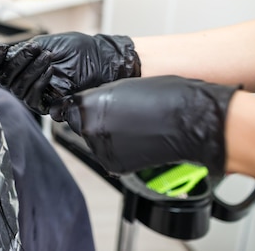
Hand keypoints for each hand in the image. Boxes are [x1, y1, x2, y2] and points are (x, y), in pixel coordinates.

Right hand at [0, 32, 140, 113]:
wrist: (100, 58)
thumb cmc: (77, 48)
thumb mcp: (45, 43)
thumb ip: (20, 50)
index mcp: (22, 67)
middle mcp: (26, 83)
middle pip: (4, 81)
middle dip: (16, 64)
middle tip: (33, 50)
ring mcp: (37, 95)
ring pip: (18, 90)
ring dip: (30, 71)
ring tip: (46, 57)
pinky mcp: (50, 105)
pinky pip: (34, 100)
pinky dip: (40, 84)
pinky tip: (51, 71)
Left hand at [53, 76, 236, 176]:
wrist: (187, 121)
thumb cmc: (162, 97)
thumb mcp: (121, 87)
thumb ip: (98, 98)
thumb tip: (86, 105)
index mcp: (87, 105)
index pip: (67, 108)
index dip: (77, 107)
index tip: (81, 107)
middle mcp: (89, 128)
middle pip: (82, 125)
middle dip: (95, 122)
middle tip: (120, 116)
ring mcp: (101, 149)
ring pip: (96, 142)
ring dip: (108, 137)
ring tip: (134, 127)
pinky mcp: (114, 166)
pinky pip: (111, 156)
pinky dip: (121, 151)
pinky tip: (138, 139)